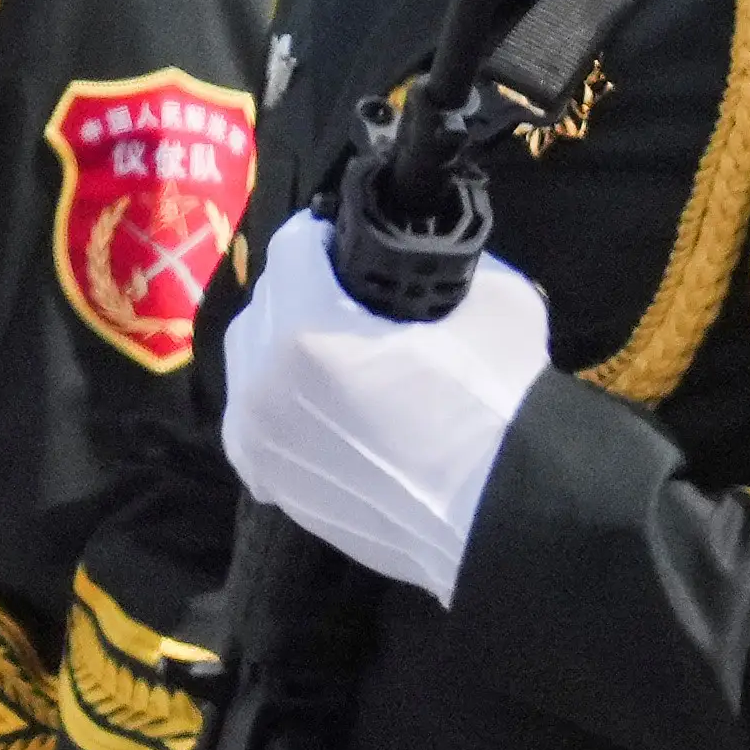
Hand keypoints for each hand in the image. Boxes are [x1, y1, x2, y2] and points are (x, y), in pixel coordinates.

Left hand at [217, 210, 548, 602]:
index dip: (327, 236)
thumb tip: (425, 255)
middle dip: (303, 288)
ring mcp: (258, 437)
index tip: (354, 245)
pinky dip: (277, 401)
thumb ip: (445, 262)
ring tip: (336, 354)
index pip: (293, 245)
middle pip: (267, 299)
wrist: (499, 514)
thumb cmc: (497, 402)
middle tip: (354, 301)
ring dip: (283, 344)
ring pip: (251, 358)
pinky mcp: (268, 480)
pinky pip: (252, 418)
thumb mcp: (494, 296)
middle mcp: (263, 379)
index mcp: (306, 327)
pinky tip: (320, 404)